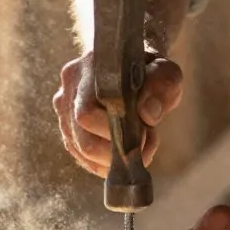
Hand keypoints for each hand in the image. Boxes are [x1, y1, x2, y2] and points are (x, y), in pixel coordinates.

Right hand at [52, 52, 182, 175]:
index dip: (115, 132)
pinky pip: (81, 156)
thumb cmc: (150, 71)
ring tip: (138, 145)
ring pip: (80, 150)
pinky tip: (124, 150)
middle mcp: (70, 87)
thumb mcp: (166, 72)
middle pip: (82, 138)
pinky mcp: (67, 126)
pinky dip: (105, 161)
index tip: (146, 134)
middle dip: (116, 151)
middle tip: (145, 145)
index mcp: (90, 67)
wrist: (131, 67)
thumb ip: (161, 87)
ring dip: (112, 158)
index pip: (87, 112)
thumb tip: (147, 114)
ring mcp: (64, 107)